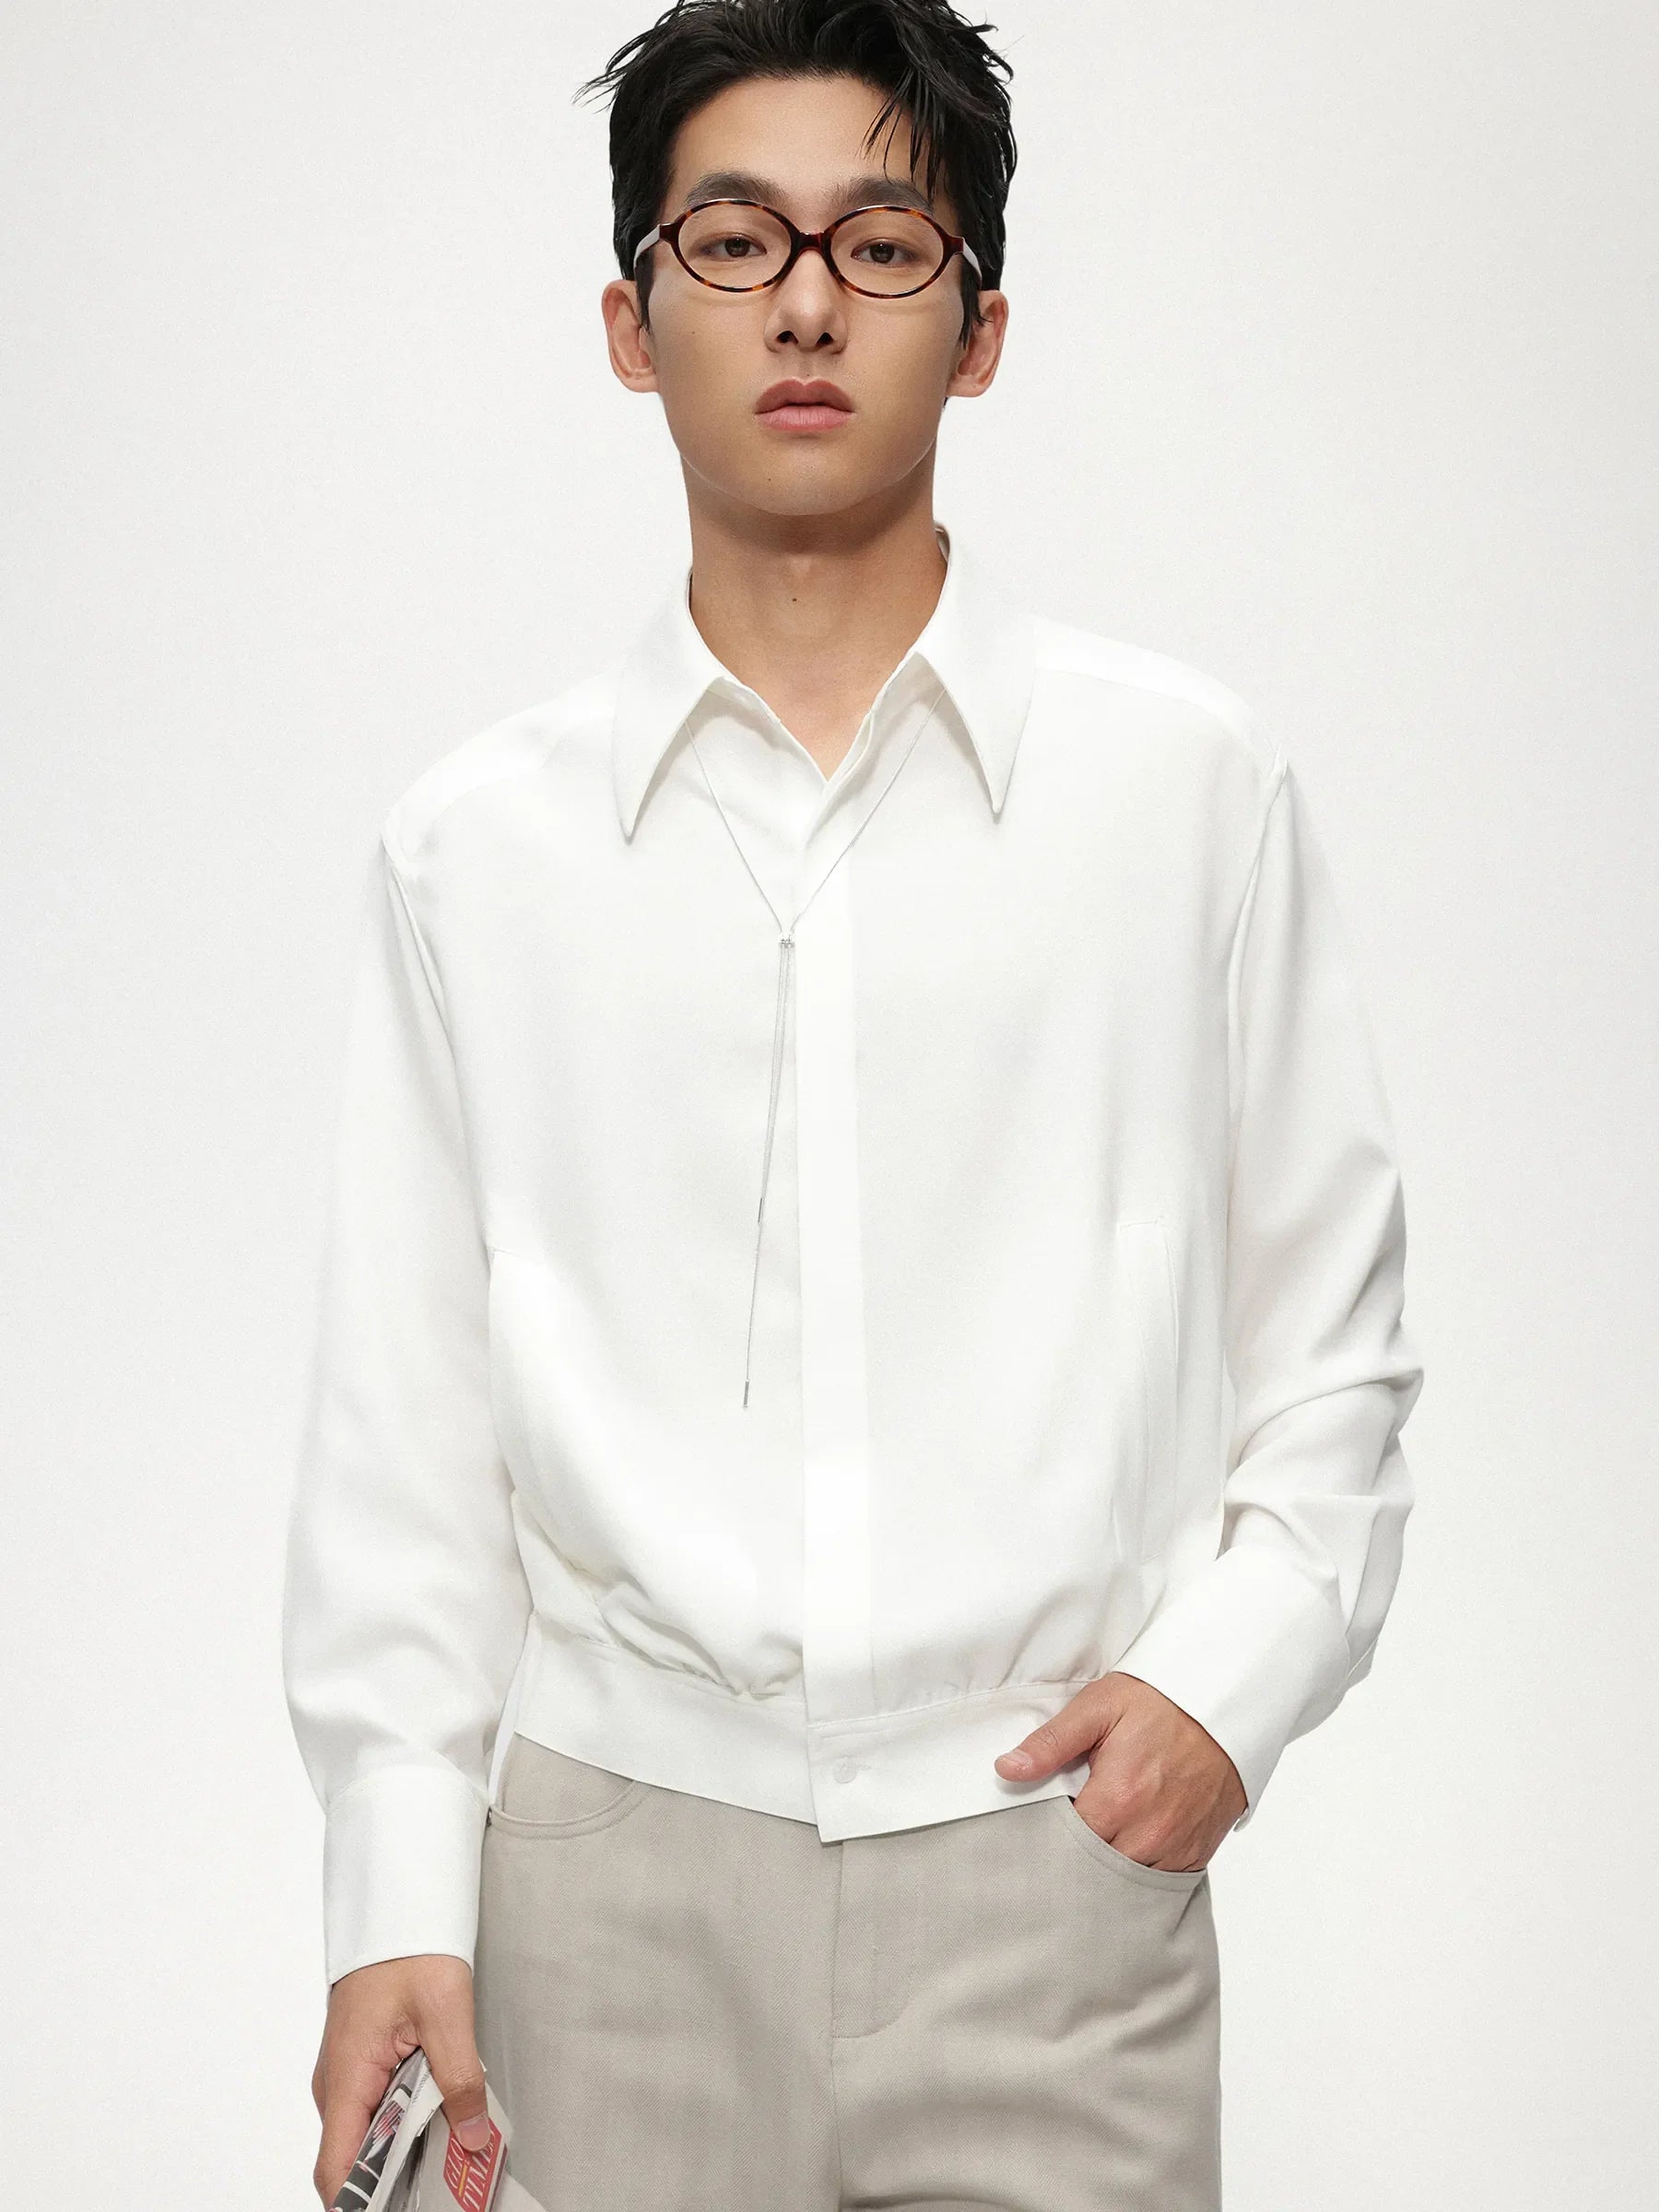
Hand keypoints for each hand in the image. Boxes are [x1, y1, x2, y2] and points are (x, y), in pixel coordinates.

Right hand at [309, 1953, 490, 2205]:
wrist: (396, 1907)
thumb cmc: (410, 1948)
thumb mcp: (446, 2013)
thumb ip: (459, 2079)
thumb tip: (472, 2136)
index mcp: (346, 2077)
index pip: (335, 2169)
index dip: (362, 2202)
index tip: (402, 2207)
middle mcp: (336, 2085)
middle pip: (353, 2159)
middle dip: (395, 2180)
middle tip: (445, 2184)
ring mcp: (345, 2075)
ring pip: (366, 2134)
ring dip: (403, 2149)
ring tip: (450, 2153)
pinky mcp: (360, 2064)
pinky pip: (374, 2108)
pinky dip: (403, 2122)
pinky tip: (439, 2119)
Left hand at [994, 1672, 1247, 1872]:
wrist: (1223, 1703)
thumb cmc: (1159, 1702)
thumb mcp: (1098, 1707)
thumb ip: (1051, 1743)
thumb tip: (1007, 1769)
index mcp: (1117, 1799)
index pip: (1064, 1847)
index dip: (1047, 1840)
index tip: (1039, 1828)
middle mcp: (1148, 1833)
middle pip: (1094, 1872)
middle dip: (1074, 1862)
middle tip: (1062, 1842)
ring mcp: (1176, 1847)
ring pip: (1127, 1884)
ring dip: (1107, 1871)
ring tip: (1094, 1846)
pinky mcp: (1198, 1852)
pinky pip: (1161, 1882)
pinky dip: (1141, 1872)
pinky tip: (1127, 1851)